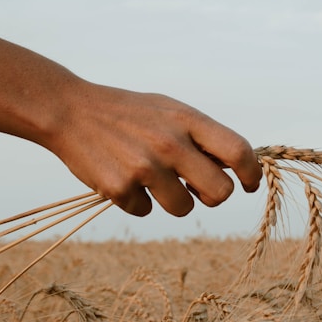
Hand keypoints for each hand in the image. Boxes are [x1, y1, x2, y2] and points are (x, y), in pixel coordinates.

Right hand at [43, 81, 261, 216]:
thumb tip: (232, 170)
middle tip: (197, 189)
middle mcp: (170, 144)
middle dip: (212, 196)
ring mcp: (145, 168)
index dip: (251, 173)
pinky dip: (137, 201)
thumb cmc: (127, 113)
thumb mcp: (168, 110)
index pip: (237, 151)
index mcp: (186, 120)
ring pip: (184, 208)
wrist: (70, 111)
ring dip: (173, 201)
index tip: (249, 184)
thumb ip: (199, 136)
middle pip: (220, 192)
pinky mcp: (120, 188)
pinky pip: (145, 211)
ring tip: (152, 180)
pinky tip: (122, 178)